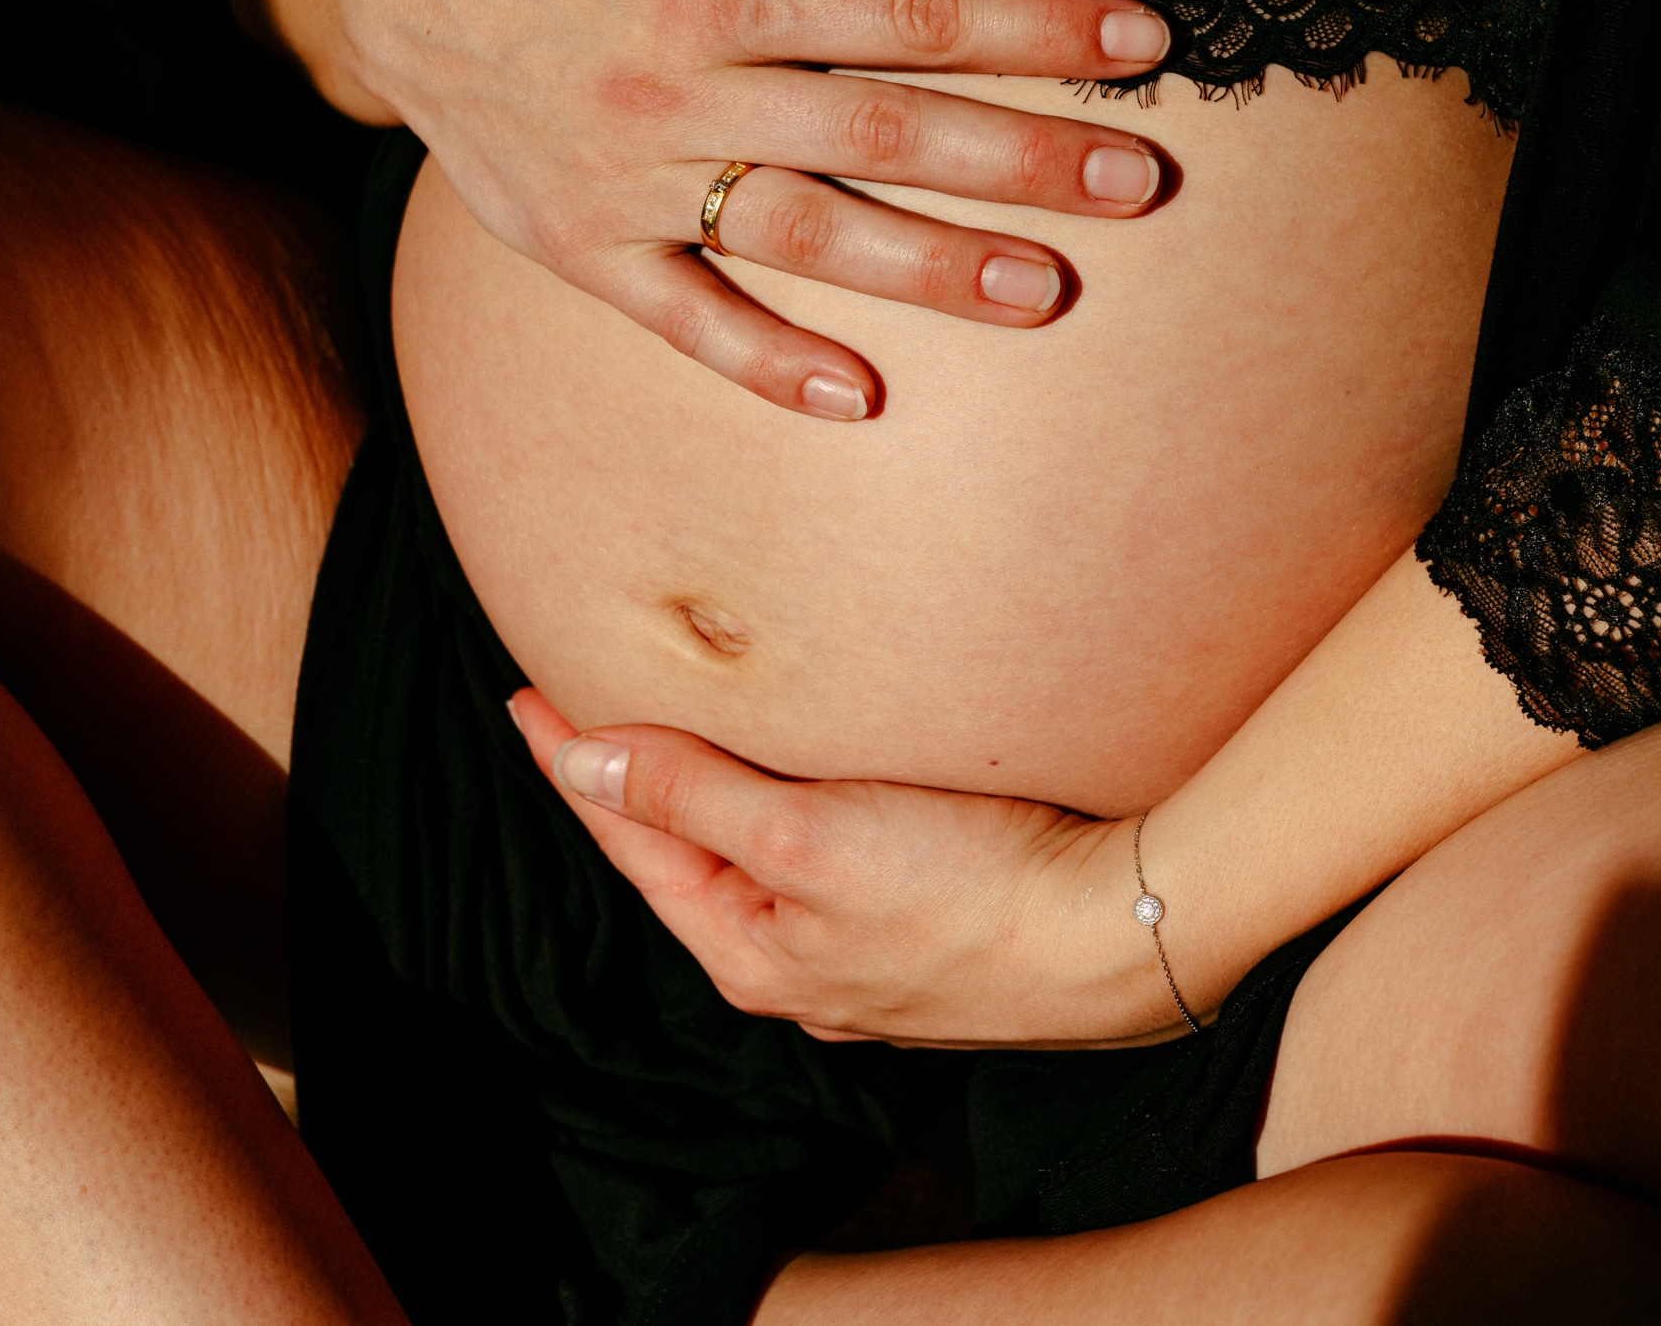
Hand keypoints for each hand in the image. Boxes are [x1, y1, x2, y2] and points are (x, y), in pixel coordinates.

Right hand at [253, 0, 1175, 420]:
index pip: (905, 12)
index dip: (1030, 29)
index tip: (1140, 44)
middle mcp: (681, 90)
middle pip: (879, 130)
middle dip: (1018, 158)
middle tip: (1136, 185)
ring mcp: (633, 184)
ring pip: (804, 233)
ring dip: (929, 268)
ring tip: (1043, 293)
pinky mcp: (589, 254)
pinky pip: (687, 322)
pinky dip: (769, 364)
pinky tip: (862, 397)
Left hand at [510, 690, 1194, 1045]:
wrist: (1134, 935)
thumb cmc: (974, 891)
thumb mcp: (807, 835)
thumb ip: (690, 796)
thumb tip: (580, 763)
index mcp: (754, 952)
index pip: (633, 842)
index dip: (576, 763)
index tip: (526, 695)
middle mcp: (804, 967)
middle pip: (693, 854)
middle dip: (642, 786)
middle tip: (592, 706)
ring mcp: (870, 955)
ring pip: (766, 857)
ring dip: (722, 796)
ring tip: (692, 739)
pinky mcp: (936, 926)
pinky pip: (835, 857)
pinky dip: (802, 806)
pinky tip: (821, 782)